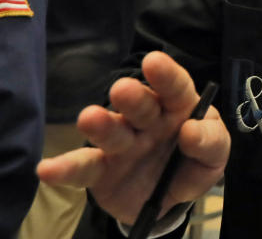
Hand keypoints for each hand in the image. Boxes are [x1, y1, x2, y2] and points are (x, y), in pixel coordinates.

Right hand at [36, 51, 229, 223]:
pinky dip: (64, 169)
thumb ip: (210, 142)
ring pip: (110, 131)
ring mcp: (120, 143)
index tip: (154, 61)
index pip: (174, 86)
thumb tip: (190, 131)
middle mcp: (145, 120)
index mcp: (176, 107)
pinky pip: (82, 169)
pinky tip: (46, 169)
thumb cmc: (192, 161)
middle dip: (132, 97)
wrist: (168, 199)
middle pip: (139, 104)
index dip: (165, 74)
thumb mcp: (214, 155)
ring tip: (89, 119)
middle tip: (122, 89)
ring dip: (100, 125)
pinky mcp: (100, 171)